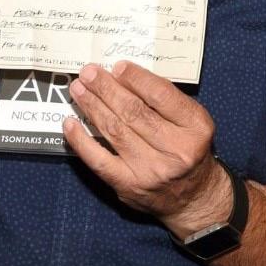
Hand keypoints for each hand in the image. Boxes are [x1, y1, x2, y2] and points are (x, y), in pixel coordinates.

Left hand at [63, 61, 230, 236]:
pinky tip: (70, 124)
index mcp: (196, 128)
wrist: (192, 198)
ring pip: (115, 131)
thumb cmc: (189, 151)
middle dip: (107, 89)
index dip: (136, 79)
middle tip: (89, 73)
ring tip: (78, 90)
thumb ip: (165, 100)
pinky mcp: (129, 186)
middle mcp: (176, 150)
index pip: (161, 96)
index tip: (117, 67)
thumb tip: (125, 77)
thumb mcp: (192, 122)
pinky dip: (81, 140)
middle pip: (134, 112)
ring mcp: (151, 170)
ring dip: (93, 106)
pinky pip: (99, 160)